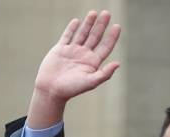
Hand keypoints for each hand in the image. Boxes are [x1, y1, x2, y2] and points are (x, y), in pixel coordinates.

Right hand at [27, 10, 121, 127]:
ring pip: (82, 34)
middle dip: (101, 25)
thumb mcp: (91, 82)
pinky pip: (67, 36)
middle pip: (95, 37)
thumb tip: (118, 63)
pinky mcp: (60, 49)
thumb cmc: (72, 88)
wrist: (51, 89)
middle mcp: (84, 55)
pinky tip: (77, 21)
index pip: (105, 46)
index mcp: (93, 62)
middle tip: (107, 13)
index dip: (112, 37)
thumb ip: (105, 73)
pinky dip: (71, 28)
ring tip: (94, 12)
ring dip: (88, 23)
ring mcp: (72, 51)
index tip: (117, 26)